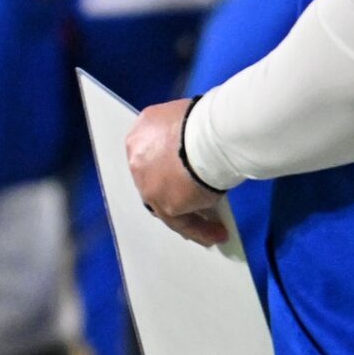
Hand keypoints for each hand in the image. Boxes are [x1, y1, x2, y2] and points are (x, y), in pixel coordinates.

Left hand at [127, 95, 230, 245]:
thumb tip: (197, 152)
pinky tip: (216, 234)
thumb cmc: (205, 123)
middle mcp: (137, 161)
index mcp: (140, 135)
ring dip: (190, 217)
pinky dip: (200, 230)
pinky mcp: (165, 204)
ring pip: (166, 208)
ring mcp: (148, 185)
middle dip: (174, 194)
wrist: (210, 136)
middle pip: (155, 183)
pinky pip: (182, 222)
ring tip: (213, 227)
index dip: (166, 169)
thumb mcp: (187, 120)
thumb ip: (184, 137)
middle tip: (194, 203)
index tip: (181, 176)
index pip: (150, 158)